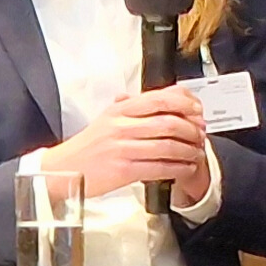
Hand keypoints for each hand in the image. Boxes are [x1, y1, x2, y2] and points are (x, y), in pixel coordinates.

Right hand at [45, 86, 211, 205]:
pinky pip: (161, 168)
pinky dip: (179, 168)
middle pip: (169, 123)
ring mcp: (123, 149)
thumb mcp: (109, 119)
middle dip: (192, 130)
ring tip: (197, 153)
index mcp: (119, 111)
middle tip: (201, 135)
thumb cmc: (89, 146)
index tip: (198, 110)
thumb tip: (169, 95)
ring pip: (169, 146)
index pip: (159, 99)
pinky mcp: (124, 170)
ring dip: (190, 150)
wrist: (64, 169)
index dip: (184, 103)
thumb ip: (136, 107)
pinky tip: (186, 168)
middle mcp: (121, 127)